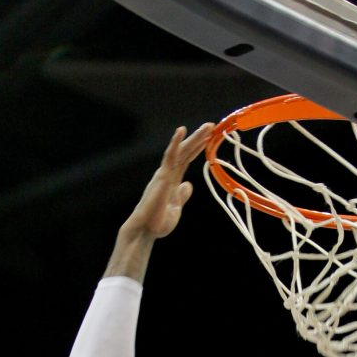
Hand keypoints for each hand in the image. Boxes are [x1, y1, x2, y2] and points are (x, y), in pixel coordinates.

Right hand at [124, 122, 214, 241]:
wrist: (145, 231)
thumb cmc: (157, 223)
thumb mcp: (176, 209)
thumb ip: (181, 196)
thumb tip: (188, 185)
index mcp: (173, 181)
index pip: (186, 159)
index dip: (197, 148)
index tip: (209, 137)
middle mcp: (168, 174)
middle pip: (185, 152)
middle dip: (198, 138)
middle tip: (211, 125)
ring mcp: (164, 174)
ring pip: (180, 151)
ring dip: (193, 138)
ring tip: (206, 127)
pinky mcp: (161, 176)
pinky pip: (169, 156)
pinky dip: (175, 143)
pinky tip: (181, 131)